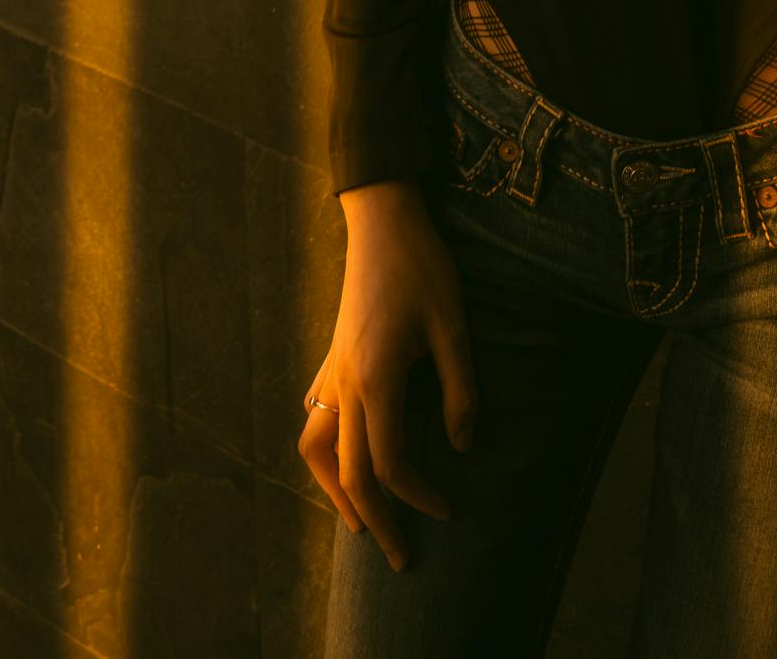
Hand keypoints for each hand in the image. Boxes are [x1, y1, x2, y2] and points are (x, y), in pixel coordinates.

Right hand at [300, 179, 478, 572]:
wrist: (383, 218)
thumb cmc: (423, 266)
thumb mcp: (454, 325)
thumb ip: (460, 389)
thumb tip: (462, 446)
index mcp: (374, 378)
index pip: (389, 462)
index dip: (419, 495)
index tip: (450, 510)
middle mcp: (342, 382)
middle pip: (347, 472)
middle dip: (377, 520)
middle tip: (403, 557)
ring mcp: (330, 371)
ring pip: (315, 450)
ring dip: (336, 492)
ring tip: (363, 521)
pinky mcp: (330, 358)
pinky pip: (314, 422)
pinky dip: (325, 456)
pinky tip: (344, 461)